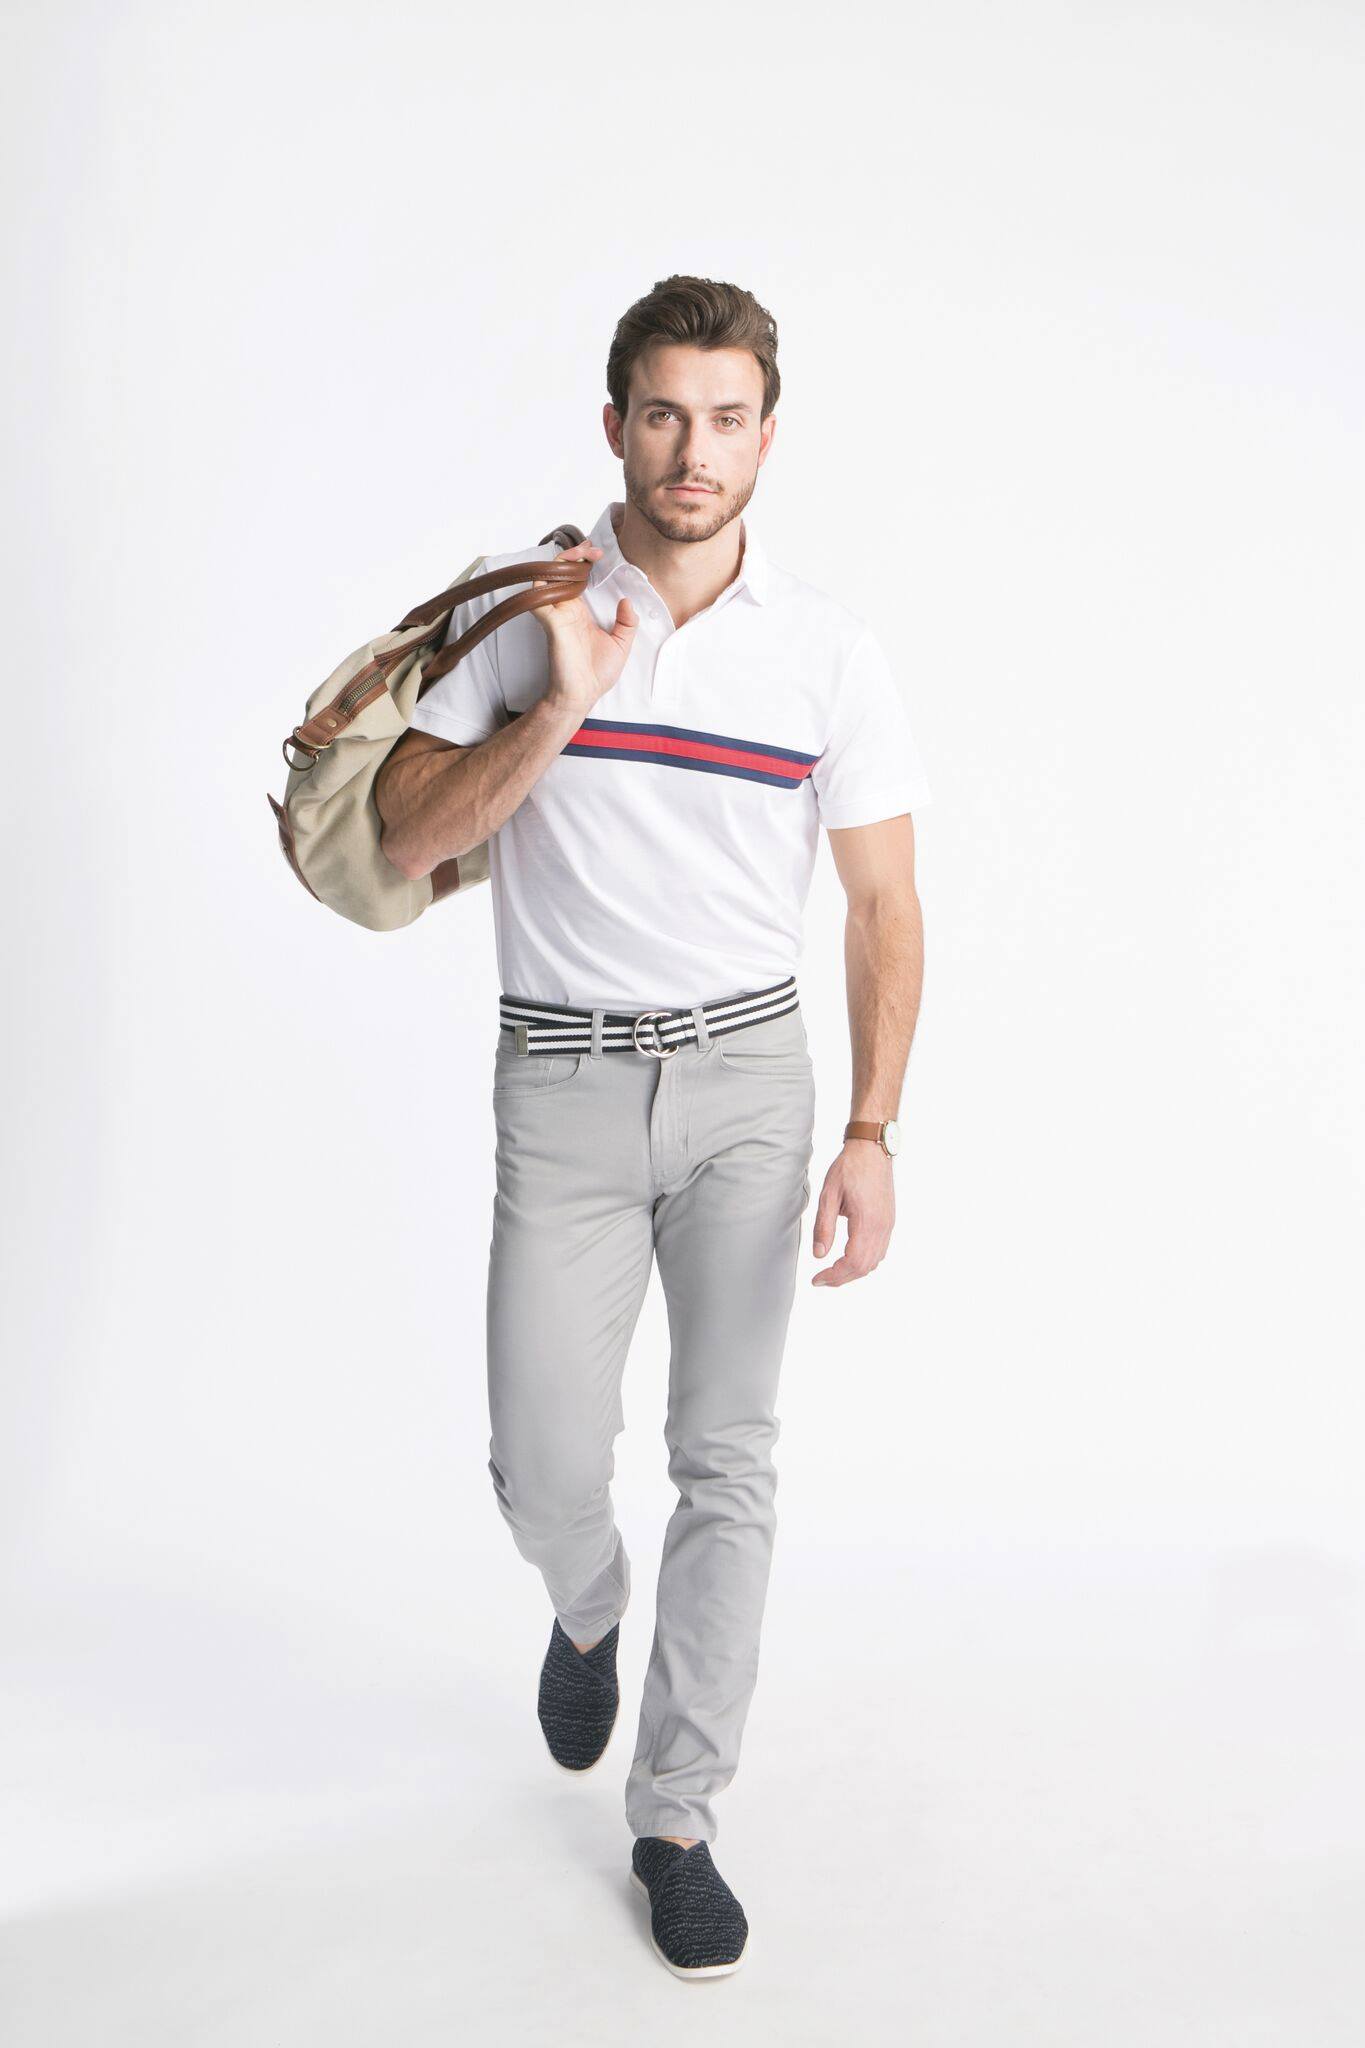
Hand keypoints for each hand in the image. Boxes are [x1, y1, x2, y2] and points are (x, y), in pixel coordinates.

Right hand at [530, 540, 638, 717]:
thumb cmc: (596, 674)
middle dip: (574, 554)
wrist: (582, 694)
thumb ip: (627, 622)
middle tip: (593, 550)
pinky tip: (566, 575)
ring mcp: (556, 614)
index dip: (583, 560)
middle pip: (560, 570)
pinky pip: (538, 596)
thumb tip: (627, 600)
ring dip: (562, 561)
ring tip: (582, 554)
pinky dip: (546, 581)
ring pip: (547, 576)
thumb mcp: (622, 644)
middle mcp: (565, 609)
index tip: (599, 553)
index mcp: (580, 612)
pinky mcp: (550, 622)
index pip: (576, 577)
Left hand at [809, 1142, 894, 1285]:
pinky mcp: (889, 1221)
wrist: (872, 1149)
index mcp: (867, 1222)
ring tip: (832, 1272)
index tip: (817, 1279)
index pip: (853, 1262)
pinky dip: (864, 1262)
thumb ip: (823, 1227)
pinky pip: (880, 1251)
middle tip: (820, 1280)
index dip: (834, 1276)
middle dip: (841, 1278)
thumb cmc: (850, 1167)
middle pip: (864, 1267)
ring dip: (853, 1272)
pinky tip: (849, 1258)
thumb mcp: (828, 1195)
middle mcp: (882, 1227)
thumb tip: (819, 1255)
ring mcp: (888, 1225)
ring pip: (874, 1262)